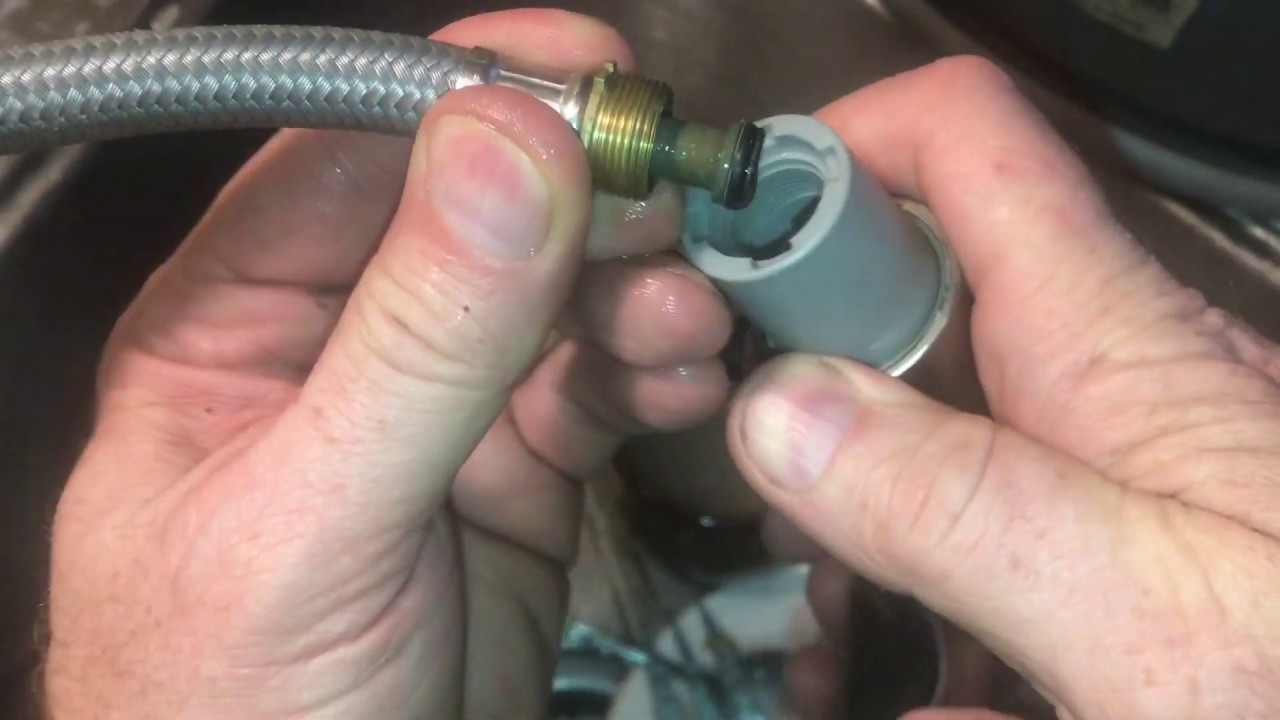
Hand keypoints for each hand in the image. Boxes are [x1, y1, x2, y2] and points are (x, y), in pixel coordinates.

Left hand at [44, 10, 731, 718]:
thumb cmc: (235, 711)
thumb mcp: (312, 521)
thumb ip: (414, 342)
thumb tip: (502, 145)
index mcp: (233, 326)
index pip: (352, 159)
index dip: (470, 99)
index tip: (589, 74)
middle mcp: (340, 347)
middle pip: (477, 217)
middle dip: (582, 203)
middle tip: (672, 201)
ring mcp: (441, 410)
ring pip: (555, 302)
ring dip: (635, 295)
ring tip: (691, 321)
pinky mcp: (520, 476)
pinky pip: (599, 391)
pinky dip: (653, 376)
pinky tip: (690, 380)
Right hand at [728, 58, 1279, 718]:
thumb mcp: (1144, 616)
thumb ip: (962, 507)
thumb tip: (775, 406)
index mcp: (1108, 337)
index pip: (961, 136)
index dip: (836, 147)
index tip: (730, 254)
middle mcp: (1099, 368)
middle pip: (913, 284)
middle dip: (810, 363)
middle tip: (761, 495)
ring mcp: (1100, 453)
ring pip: (926, 410)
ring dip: (848, 492)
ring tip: (821, 604)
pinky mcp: (1108, 531)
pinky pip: (976, 509)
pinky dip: (911, 572)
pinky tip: (889, 667)